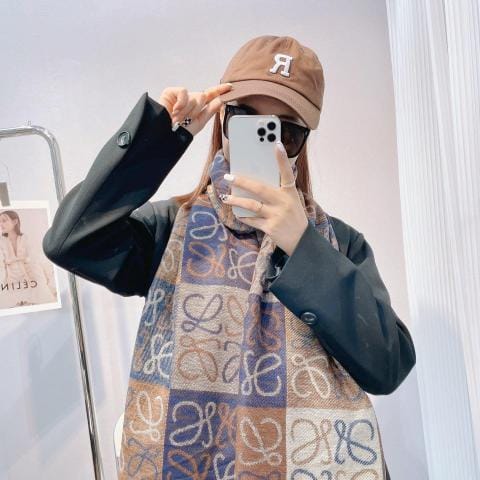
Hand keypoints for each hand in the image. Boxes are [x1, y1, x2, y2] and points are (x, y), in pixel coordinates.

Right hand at [158, 83, 232, 136]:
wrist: (164, 135)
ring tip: (177, 119)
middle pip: (202, 97)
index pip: (210, 96)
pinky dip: (181, 103)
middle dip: (196, 110)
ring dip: (187, 110)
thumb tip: (221, 100)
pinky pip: (184, 92)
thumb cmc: (179, 132)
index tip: (230, 87)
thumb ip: (210, 110)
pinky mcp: (170, 92)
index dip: (219, 91)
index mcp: (197, 108)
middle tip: (185, 120)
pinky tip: (175, 111)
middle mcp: (189, 100)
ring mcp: (180, 96)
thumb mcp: (199, 122)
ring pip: (194, 96)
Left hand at [221, 141, 308, 255]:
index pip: (287, 173)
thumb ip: (278, 192)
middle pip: (260, 189)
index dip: (282, 159)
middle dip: (242, 181)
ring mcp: (276, 215)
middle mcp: (284, 202)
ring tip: (226, 197)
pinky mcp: (270, 228)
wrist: (301, 241)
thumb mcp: (291, 201)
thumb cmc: (294, 217)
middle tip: (229, 177)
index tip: (276, 144)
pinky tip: (237, 213)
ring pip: (252, 205)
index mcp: (290, 193)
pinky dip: (243, 217)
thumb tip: (255, 183)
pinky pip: (252, 220)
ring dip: (237, 201)